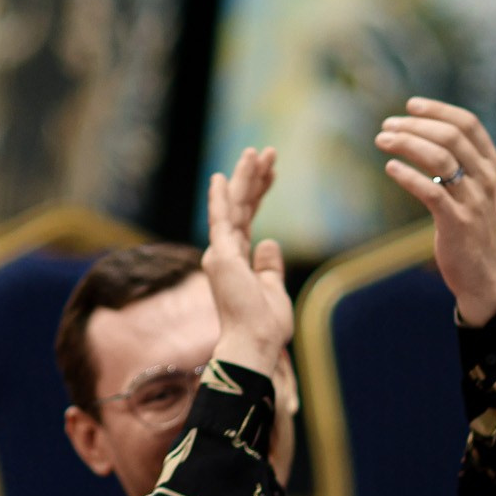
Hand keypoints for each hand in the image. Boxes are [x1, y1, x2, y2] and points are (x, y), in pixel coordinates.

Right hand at [202, 146, 292, 373]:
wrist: (254, 343)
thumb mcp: (274, 289)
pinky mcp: (221, 256)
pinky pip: (222, 220)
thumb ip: (270, 265)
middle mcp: (224, 253)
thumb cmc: (265, 324)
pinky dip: (221, 198)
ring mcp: (221, 253)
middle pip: (241, 206)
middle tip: (267, 153)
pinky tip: (221, 177)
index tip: (271, 172)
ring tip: (256, 153)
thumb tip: (270, 242)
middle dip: (254, 178)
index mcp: (236, 260)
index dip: (259, 193)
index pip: (248, 217)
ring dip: (244, 179)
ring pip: (234, 207)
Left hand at [376, 97, 495, 322]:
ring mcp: (474, 201)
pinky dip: (408, 175)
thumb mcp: (477, 190)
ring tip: (382, 141)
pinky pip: (431, 191)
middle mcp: (487, 179)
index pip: (469, 124)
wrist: (484, 274)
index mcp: (493, 166)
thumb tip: (422, 132)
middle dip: (415, 126)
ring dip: (407, 144)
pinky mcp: (458, 222)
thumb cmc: (472, 227)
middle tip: (386, 126)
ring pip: (441, 158)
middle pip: (451, 136)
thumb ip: (461, 162)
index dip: (438, 110)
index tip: (410, 105)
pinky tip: (390, 168)